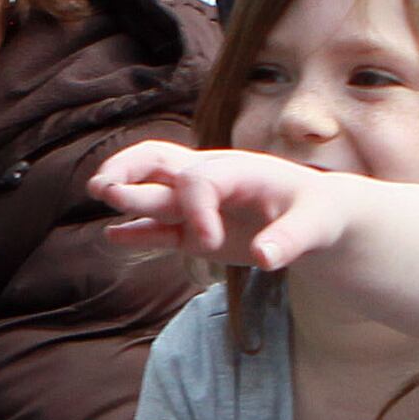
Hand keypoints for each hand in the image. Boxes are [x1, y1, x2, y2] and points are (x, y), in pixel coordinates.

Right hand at [87, 142, 346, 270]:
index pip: (198, 180)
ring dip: (125, 194)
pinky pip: (159, 229)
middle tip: (104, 186)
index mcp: (236, 170)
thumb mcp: (317, 224)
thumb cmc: (319, 214)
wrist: (317, 220)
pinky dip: (137, 233)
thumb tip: (266, 258)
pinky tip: (114, 237)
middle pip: (158, 161)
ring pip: (151, 192)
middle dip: (129, 168)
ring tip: (100, 193)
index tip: (210, 243)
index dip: (196, 210)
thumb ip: (291, 240)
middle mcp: (210, 180)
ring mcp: (198, 206)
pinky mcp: (194, 232)